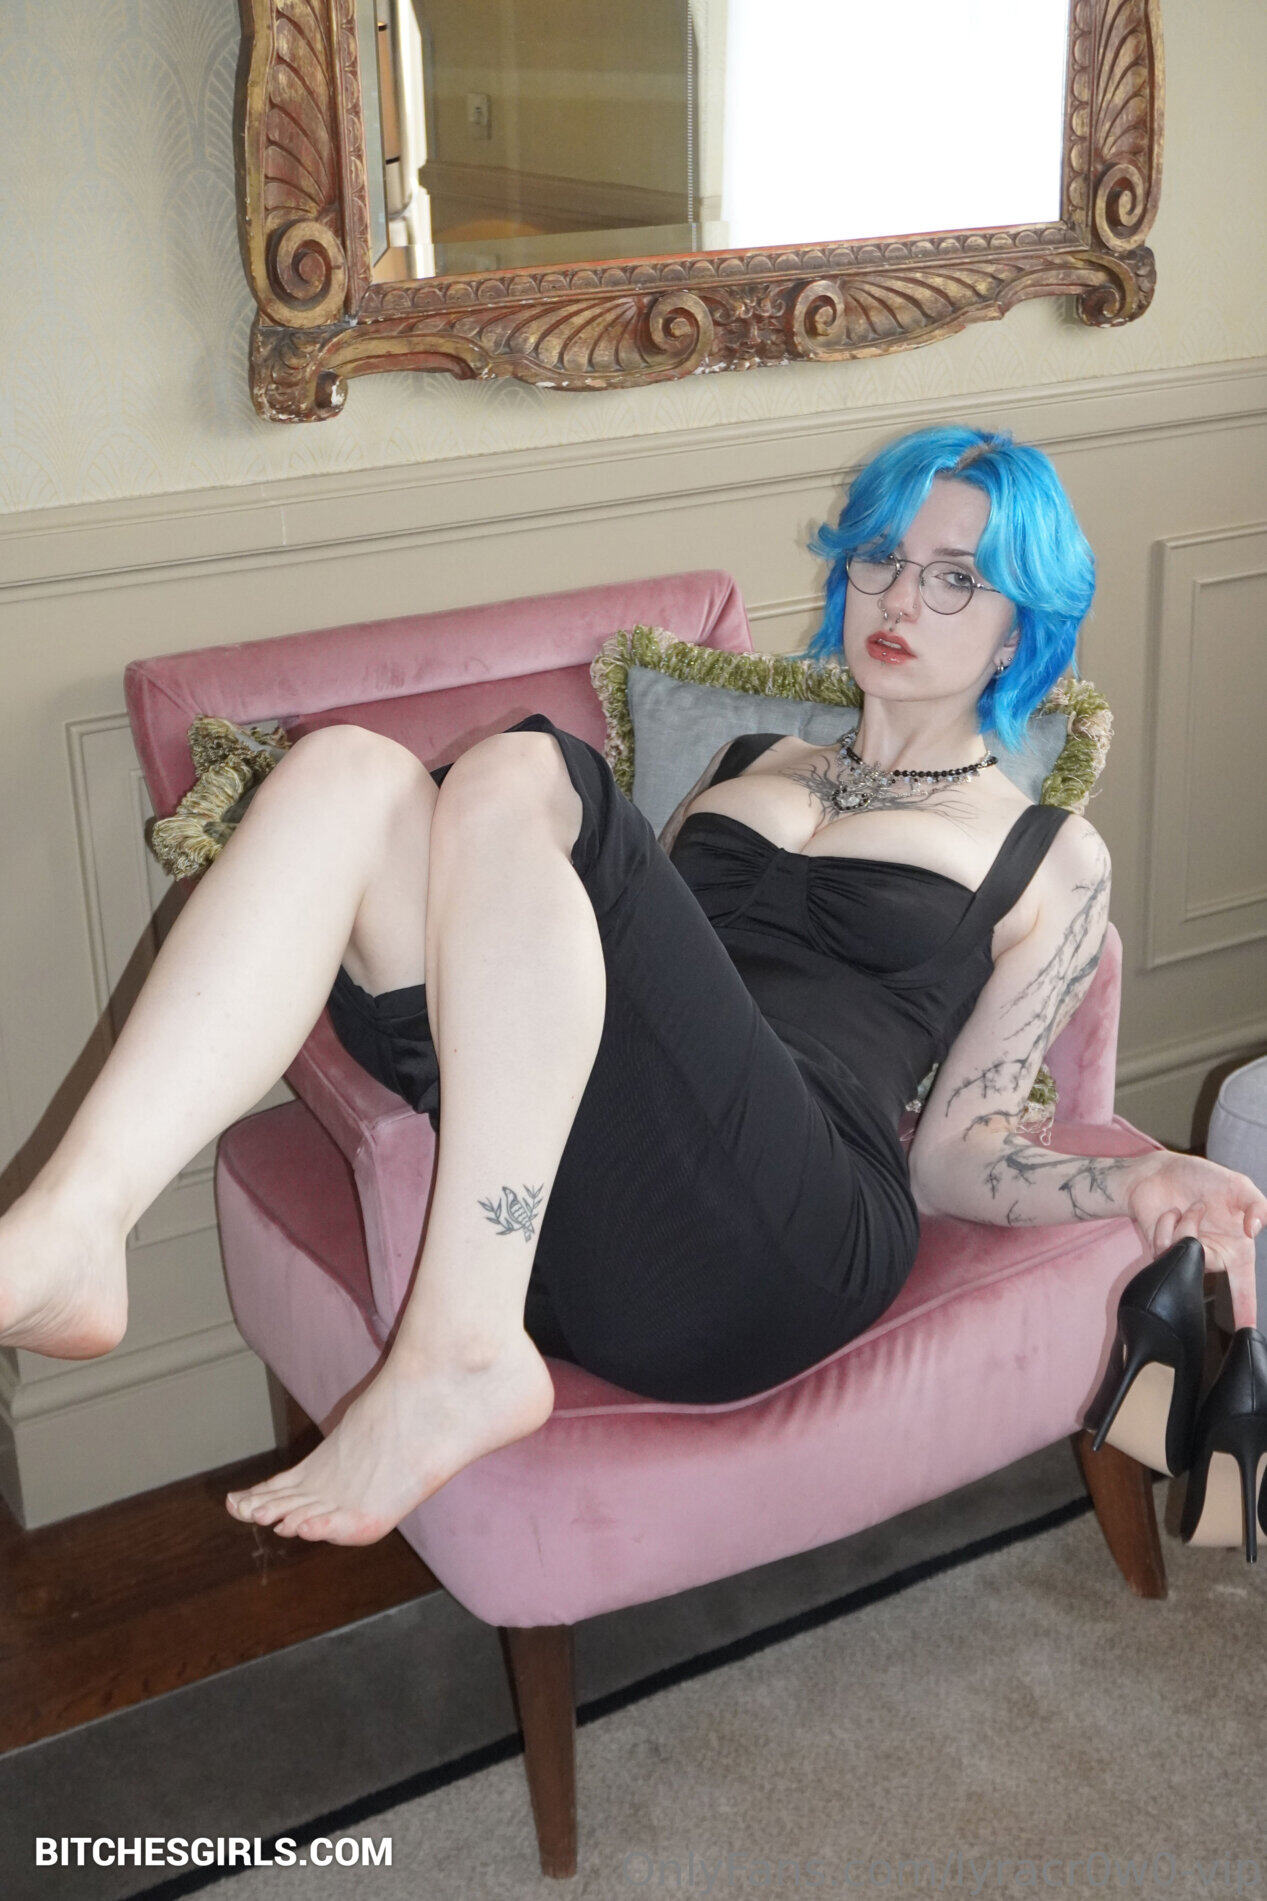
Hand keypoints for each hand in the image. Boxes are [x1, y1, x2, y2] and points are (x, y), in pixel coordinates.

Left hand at [1126, 1151, 1266, 1329]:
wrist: (1161, 1171)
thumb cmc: (1205, 1179)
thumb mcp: (1240, 1186)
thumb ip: (1257, 1205)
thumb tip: (1255, 1231)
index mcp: (1237, 1248)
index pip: (1244, 1287)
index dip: (1246, 1310)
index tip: (1248, 1332)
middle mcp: (1212, 1257)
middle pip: (1205, 1266)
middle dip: (1195, 1231)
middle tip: (1199, 1204)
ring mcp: (1185, 1257)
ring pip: (1183, 1253)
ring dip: (1185, 1222)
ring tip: (1187, 1206)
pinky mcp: (1161, 1253)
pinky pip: (1164, 1247)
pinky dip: (1166, 1222)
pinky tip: (1170, 1212)